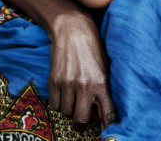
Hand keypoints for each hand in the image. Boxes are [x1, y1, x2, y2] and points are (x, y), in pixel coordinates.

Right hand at [48, 11, 116, 130]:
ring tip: (75, 100)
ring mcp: (67, 84)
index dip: (107, 126)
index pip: (107, 114)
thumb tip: (102, 110)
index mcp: (101, 82)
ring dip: (71, 111)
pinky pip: (54, 105)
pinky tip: (65, 94)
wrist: (72, 29)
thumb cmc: (93, 47)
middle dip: (83, 124)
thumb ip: (104, 88)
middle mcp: (84, 86)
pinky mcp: (53, 81)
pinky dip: (59, 104)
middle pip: (81, 120)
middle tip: (84, 119)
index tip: (106, 131)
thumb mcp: (106, 66)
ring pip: (66, 113)